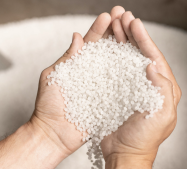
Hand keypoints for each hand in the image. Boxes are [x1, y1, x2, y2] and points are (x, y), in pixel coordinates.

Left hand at [29, 6, 126, 157]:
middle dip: (116, 32)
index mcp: (78, 65)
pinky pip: (121, 86)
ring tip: (135, 31)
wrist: (54, 134)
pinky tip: (138, 62)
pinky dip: (129, 74)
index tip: (109, 15)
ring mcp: (102, 86)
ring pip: (116, 64)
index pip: (91, 42)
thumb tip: (76, 37)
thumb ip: (67, 59)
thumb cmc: (49, 106)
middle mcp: (92, 73)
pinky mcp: (109, 100)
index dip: (100, 28)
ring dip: (125, 47)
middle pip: (107, 49)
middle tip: (125, 16)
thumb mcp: (53, 77)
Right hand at [100, 11, 181, 162]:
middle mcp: (151, 86)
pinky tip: (105, 46)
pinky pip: (117, 70)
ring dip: (121, 41)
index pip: (155, 58)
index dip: (144, 40)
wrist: (124, 154)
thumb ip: (162, 90)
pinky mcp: (121, 92)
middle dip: (132, 35)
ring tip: (113, 25)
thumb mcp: (160, 115)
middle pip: (142, 54)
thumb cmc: (144, 139)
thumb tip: (153, 65)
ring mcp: (135, 88)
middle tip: (122, 17)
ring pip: (129, 59)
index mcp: (165, 89)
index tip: (134, 23)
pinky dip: (111, 56)